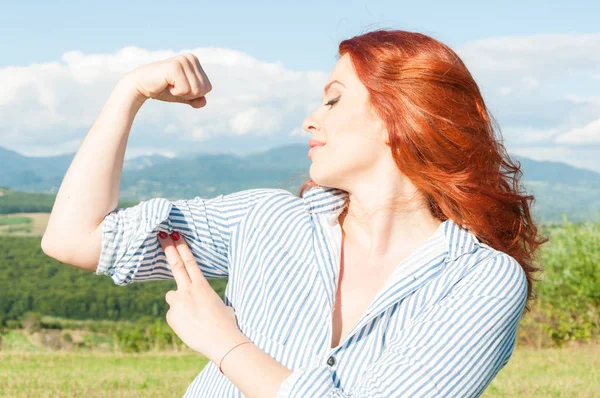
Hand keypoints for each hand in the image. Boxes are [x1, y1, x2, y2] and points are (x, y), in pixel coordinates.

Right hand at [123, 52, 211, 107]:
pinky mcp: (175, 66)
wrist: (140, 86)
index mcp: (194, 61)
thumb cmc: (162, 89)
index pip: (208, 87)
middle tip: (173, 87)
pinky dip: (175, 92)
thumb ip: (195, 99)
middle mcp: (190, 58)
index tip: (179, 87)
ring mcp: (183, 60)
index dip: (194, 94)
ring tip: (169, 85)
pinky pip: (185, 90)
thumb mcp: (182, 96)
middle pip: (203, 89)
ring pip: (196, 90)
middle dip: (189, 94)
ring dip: (182, 93)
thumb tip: (204, 102)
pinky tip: (165, 84)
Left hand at [157, 230, 248, 362]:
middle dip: (168, 249)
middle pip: (175, 265)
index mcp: (202, 286)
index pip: (189, 262)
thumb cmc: (226, 324)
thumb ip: (207, 298)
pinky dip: (180, 319)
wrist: (221, 342)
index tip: (174, 234)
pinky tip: (191, 327)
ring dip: (179, 301)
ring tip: (194, 317)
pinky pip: (173, 314)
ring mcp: (177, 303)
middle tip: (161, 235)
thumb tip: (201, 302)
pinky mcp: (171, 317)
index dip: (181, 247)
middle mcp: (187, 291)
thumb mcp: (221, 305)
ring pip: (173, 297)